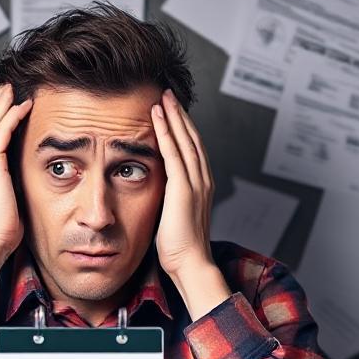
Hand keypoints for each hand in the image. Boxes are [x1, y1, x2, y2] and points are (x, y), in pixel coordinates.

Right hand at [0, 84, 32, 263]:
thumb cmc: (0, 230)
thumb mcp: (5, 198)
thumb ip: (9, 182)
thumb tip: (24, 177)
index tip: (5, 100)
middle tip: (7, 85)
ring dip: (2, 103)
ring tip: (14, 88)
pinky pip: (0, 132)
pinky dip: (11, 116)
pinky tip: (23, 106)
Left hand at [151, 89, 231, 320]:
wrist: (190, 264)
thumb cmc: (179, 249)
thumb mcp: (173, 217)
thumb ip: (168, 200)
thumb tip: (155, 193)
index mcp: (201, 187)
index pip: (192, 150)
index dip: (183, 128)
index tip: (173, 111)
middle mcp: (203, 180)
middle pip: (192, 139)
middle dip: (180, 115)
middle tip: (169, 94)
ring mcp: (196, 183)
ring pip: (185, 141)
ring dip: (174, 117)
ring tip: (164, 97)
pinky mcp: (184, 189)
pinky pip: (174, 153)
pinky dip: (167, 132)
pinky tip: (158, 117)